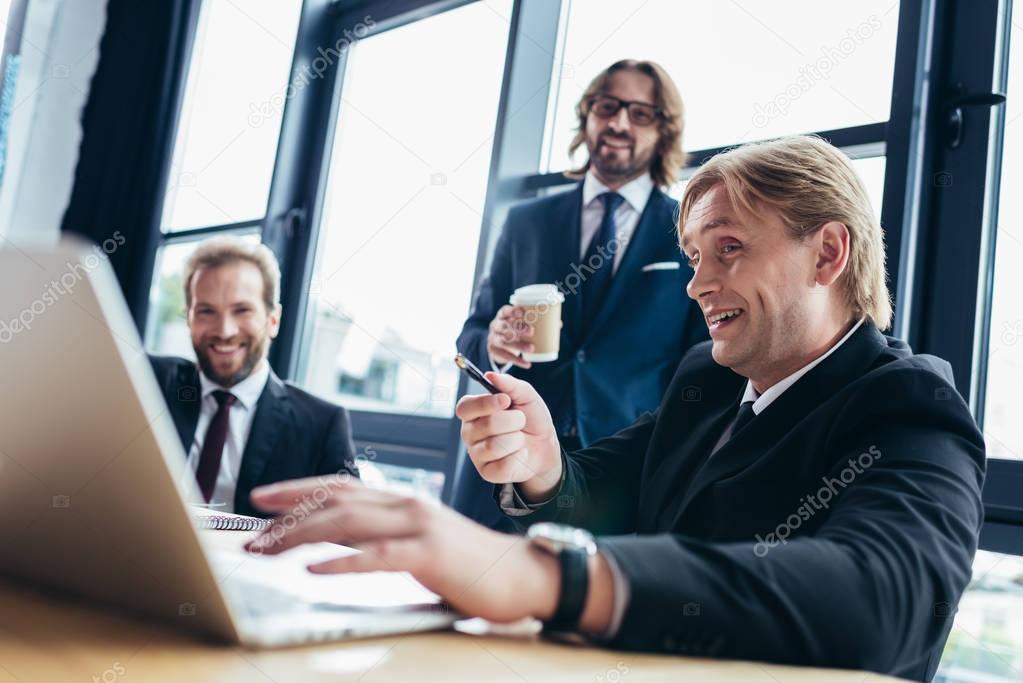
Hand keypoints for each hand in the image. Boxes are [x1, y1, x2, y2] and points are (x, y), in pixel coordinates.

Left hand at [244, 478, 559, 623]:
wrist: (521, 574)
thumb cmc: (467, 565)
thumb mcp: (417, 544)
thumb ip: (381, 537)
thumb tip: (332, 545)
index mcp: (401, 501)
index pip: (339, 486)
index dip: (297, 489)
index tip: (259, 498)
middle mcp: (406, 505)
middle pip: (335, 501)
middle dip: (286, 516)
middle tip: (250, 534)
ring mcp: (419, 526)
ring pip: (348, 523)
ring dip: (301, 537)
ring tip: (267, 550)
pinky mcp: (431, 554)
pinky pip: (378, 556)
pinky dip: (342, 562)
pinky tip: (314, 571)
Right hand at [455, 371, 562, 501]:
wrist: (545, 445)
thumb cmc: (531, 419)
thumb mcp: (526, 396)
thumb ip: (510, 384)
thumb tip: (490, 375)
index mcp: (473, 412)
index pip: (465, 407)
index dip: (484, 404)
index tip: (505, 400)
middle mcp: (469, 433)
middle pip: (486, 425)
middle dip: (513, 421)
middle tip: (520, 421)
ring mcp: (477, 454)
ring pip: (495, 446)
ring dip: (517, 439)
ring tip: (520, 438)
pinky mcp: (487, 472)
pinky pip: (502, 465)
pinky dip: (518, 457)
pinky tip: (519, 453)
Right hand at [487, 305, 533, 368]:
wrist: (497, 344)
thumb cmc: (513, 329)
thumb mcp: (519, 323)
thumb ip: (536, 322)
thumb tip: (558, 323)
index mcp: (502, 316)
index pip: (504, 311)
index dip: (512, 311)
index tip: (522, 313)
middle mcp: (495, 326)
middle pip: (504, 326)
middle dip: (518, 328)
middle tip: (531, 331)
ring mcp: (493, 338)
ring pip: (504, 341)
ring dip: (519, 345)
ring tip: (532, 348)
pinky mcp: (493, 350)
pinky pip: (505, 356)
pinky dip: (517, 360)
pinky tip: (527, 364)